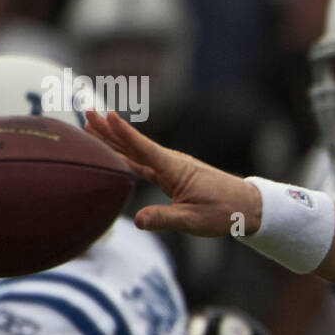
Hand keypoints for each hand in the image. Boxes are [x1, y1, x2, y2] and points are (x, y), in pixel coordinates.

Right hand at [85, 110, 261, 236]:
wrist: (247, 207)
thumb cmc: (224, 212)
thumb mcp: (194, 220)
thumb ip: (165, 219)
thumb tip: (138, 221)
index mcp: (175, 170)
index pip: (144, 148)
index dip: (124, 133)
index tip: (107, 115)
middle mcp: (172, 163)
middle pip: (135, 145)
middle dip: (110, 130)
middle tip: (86, 113)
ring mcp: (172, 168)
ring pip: (137, 151)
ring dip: (115, 139)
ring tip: (92, 127)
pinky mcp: (173, 175)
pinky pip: (145, 162)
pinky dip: (128, 155)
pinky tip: (114, 152)